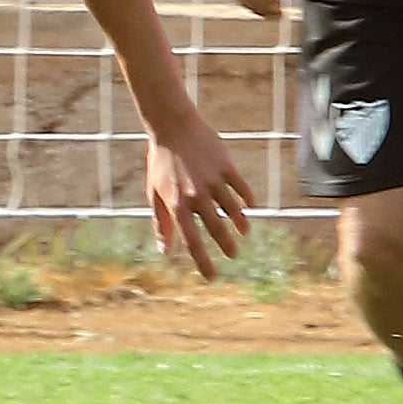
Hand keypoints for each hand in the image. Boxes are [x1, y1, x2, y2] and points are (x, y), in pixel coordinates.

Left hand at [146, 109, 256, 278]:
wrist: (172, 126)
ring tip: (244, 233)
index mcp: (177, 205)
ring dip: (240, 224)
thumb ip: (161, 222)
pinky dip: (247, 199)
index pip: (193, 242)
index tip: (212, 277)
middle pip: (217, 229)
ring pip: (234, 209)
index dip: (203, 262)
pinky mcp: (226, 166)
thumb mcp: (154, 192)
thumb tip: (165, 250)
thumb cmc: (160, 162)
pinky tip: (249, 207)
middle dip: (227, 246)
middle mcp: (197, 196)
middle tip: (233, 255)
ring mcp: (213, 180)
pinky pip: (241, 188)